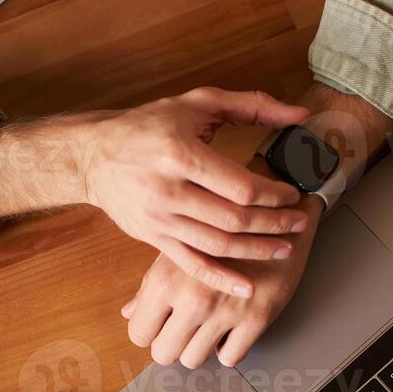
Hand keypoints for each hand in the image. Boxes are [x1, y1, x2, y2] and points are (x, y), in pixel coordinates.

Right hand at [0, 88, 310, 297]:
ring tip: (284, 249)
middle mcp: (167, 189)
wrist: (92, 156)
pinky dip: (220, 279)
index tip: (293, 195)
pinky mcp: (152, 238)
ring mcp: (159, 218)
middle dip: (273, 224)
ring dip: (256, 251)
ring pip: (217, 244)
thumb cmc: (148, 126)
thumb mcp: (196, 103)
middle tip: (299, 223)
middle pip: (233, 218)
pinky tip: (246, 287)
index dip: (274, 195)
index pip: (240, 185)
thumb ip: (251, 106)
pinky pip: (191, 263)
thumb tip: (300, 114)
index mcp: (180, 153)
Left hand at [120, 197, 321, 367]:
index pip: (139, 332)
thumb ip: (151, 285)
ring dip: (200, 348)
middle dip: (172, 345)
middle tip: (184, 332)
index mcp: (165, 280)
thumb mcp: (179, 250)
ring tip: (208, 328)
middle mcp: (192, 298)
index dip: (150, 332)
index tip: (161, 327)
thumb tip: (130, 313)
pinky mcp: (256, 319)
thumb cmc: (223, 232)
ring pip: (194, 359)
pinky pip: (230, 357)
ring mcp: (225, 311)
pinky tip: (231, 330)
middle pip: (164, 353)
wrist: (278, 220)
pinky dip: (229, 348)